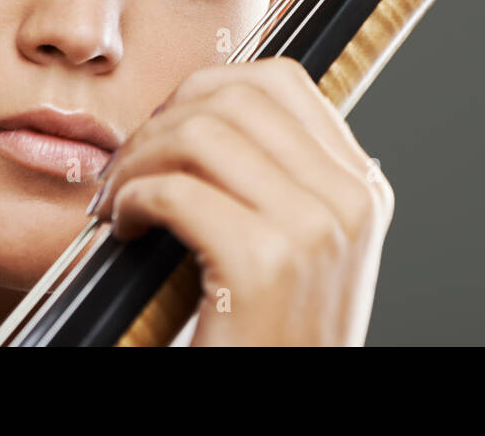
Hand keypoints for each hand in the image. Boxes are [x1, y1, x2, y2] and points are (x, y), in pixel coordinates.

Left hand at [89, 57, 394, 345]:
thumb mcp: (301, 254)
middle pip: (236, 96)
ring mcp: (312, 231)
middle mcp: (348, 201)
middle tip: (131, 165)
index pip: (283, 81)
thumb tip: (209, 109)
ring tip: (121, 199)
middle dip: (164, 118)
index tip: (170, 128)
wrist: (287, 414)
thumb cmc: (272, 345)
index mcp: (362, 190)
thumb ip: (279, 182)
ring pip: (201, 132)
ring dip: (139, 159)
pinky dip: (133, 199)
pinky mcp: (262, 267)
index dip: (208, 89)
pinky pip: (175, 190)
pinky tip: (126, 227)